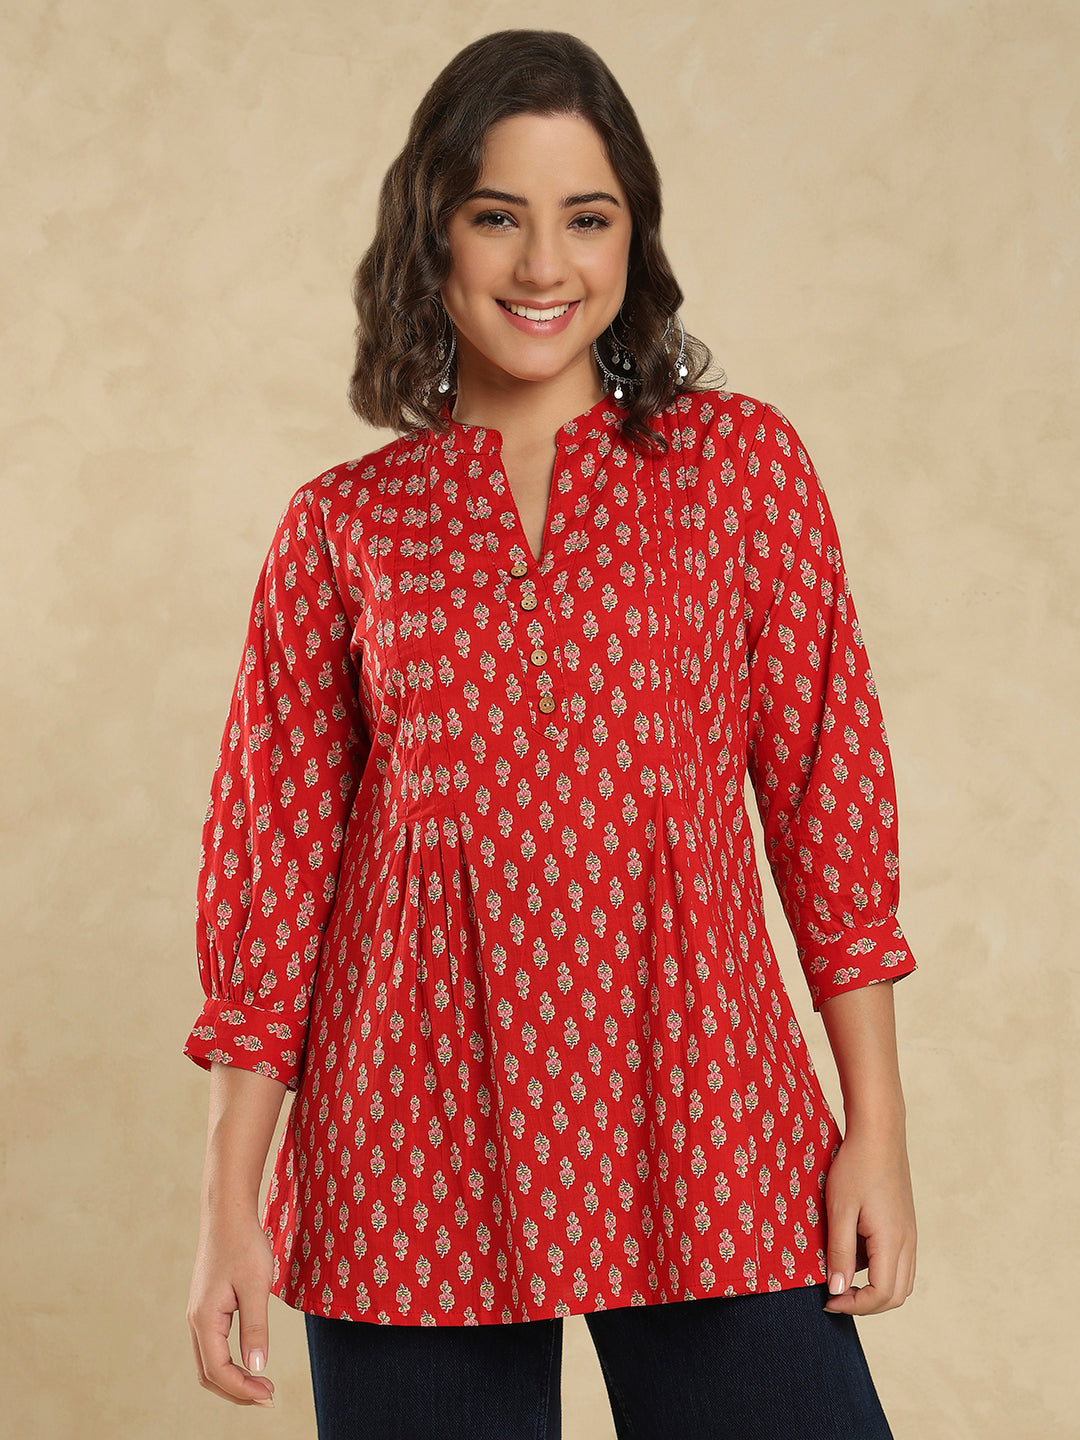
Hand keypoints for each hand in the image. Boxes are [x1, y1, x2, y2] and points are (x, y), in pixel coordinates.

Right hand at [187, 1213, 276, 1405]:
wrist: (228, 1215)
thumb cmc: (244, 1245)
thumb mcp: (256, 1286)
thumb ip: (256, 1328)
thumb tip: (258, 1367)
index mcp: (205, 1319)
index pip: (217, 1370)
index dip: (242, 1389)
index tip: (269, 1394)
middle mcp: (196, 1321)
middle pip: (209, 1373)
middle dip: (237, 1391)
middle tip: (268, 1397)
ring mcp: (199, 1315)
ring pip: (209, 1362)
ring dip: (233, 1379)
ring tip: (261, 1386)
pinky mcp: (207, 1308)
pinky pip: (213, 1347)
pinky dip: (229, 1363)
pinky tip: (249, 1362)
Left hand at [822, 1120, 916, 1314]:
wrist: (879, 1133)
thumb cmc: (855, 1166)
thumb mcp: (840, 1209)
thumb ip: (840, 1252)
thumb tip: (837, 1290)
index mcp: (892, 1241)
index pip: (881, 1295)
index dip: (854, 1306)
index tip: (827, 1300)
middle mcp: (908, 1242)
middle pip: (896, 1296)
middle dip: (866, 1304)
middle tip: (834, 1295)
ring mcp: (910, 1233)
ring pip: (901, 1280)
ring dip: (874, 1288)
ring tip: (842, 1275)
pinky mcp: (905, 1224)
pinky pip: (899, 1261)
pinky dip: (879, 1270)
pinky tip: (853, 1251)